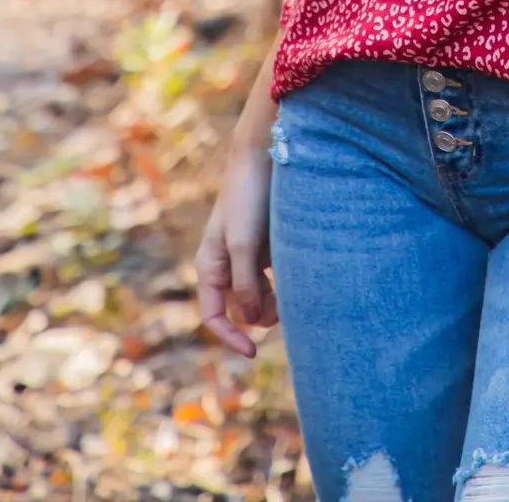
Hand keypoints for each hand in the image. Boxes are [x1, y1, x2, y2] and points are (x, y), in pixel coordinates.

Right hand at [195, 146, 278, 356]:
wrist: (265, 156)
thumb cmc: (248, 198)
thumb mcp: (244, 244)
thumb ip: (244, 283)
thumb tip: (249, 321)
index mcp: (210, 266)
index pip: (213, 316)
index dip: (231, 338)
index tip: (254, 352)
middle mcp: (227, 264)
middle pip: (241, 308)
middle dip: (259, 315)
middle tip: (283, 306)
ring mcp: (249, 255)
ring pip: (260, 295)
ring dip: (275, 301)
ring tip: (292, 291)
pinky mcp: (270, 245)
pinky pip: (275, 277)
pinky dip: (284, 285)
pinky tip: (298, 280)